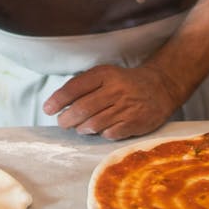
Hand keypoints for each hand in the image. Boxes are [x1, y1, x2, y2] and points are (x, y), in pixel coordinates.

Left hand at [43, 63, 184, 139]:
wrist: (160, 88)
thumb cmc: (124, 83)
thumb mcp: (106, 75)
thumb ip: (84, 86)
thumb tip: (59, 104)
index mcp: (105, 74)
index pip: (75, 87)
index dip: (58, 100)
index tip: (48, 109)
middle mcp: (115, 89)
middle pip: (82, 108)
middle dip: (67, 119)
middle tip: (62, 122)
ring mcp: (126, 107)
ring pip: (94, 123)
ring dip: (82, 128)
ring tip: (80, 126)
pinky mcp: (134, 122)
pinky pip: (109, 133)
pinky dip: (100, 133)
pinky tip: (100, 129)